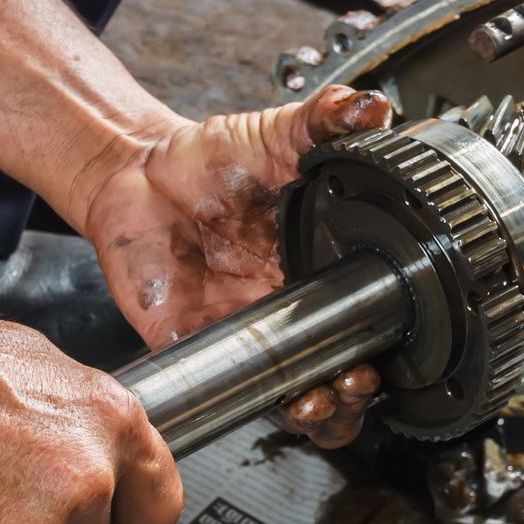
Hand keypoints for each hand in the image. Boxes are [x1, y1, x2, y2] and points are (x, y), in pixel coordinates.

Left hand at [83, 85, 394, 448]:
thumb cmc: (208, 158)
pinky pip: (230, 394)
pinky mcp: (198, 347)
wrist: (135, 171)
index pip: (366, 328)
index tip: (389, 355)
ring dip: (316, 416)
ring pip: (293, 400)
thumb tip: (373, 107)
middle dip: (355, 399)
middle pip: (337, 379)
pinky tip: (272, 401)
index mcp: (317, 272)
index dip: (384, 351)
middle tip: (356, 383)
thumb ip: (324, 120)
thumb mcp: (275, 134)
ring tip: (318, 403)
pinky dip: (254, 408)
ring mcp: (246, 335)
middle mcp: (288, 313)